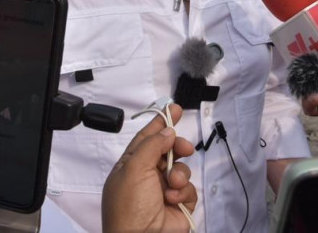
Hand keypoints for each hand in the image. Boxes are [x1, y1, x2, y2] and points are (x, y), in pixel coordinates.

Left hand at [102, 104, 196, 232]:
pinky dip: (183, 192)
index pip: (146, 138)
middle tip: (183, 148)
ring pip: (181, 170)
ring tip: (172, 184)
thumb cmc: (128, 208)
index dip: (159, 123)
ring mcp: (163, 191)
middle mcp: (147, 177)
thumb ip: (152, 146)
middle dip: (177, 147)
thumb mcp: (134, 169)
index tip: (173, 108)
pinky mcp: (178, 206)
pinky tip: (173, 199)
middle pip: (168, 151)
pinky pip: (189, 190)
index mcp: (130, 166)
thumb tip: (166, 131)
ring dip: (179, 174)